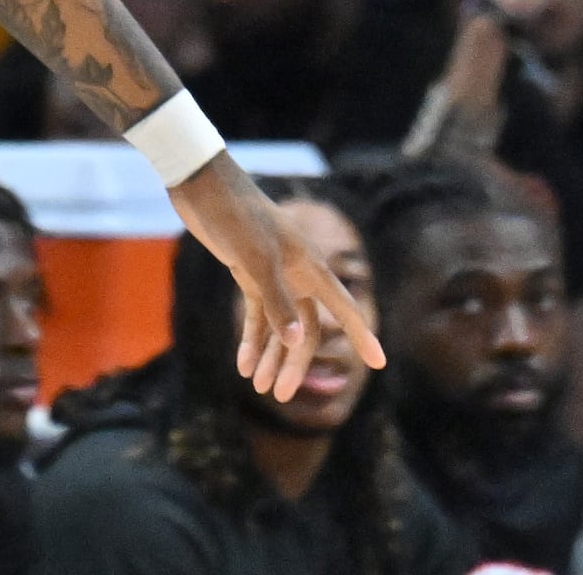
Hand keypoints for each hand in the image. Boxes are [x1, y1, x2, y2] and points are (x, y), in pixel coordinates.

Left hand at [169, 155, 384, 401]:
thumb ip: (276, 301)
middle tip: (277, 396)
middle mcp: (298, 274)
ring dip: (271, 356)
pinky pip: (258, 314)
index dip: (363, 336)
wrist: (203, 186)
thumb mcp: (254, 260)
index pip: (344, 308)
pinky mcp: (249, 273)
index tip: (380, 363)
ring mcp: (273, 274)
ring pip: (281, 326)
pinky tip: (242, 364)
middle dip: (294, 364)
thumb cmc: (235, 217)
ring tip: (257, 386)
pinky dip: (252, 339)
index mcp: (310, 268)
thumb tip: (296, 343)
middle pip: (306, 329)